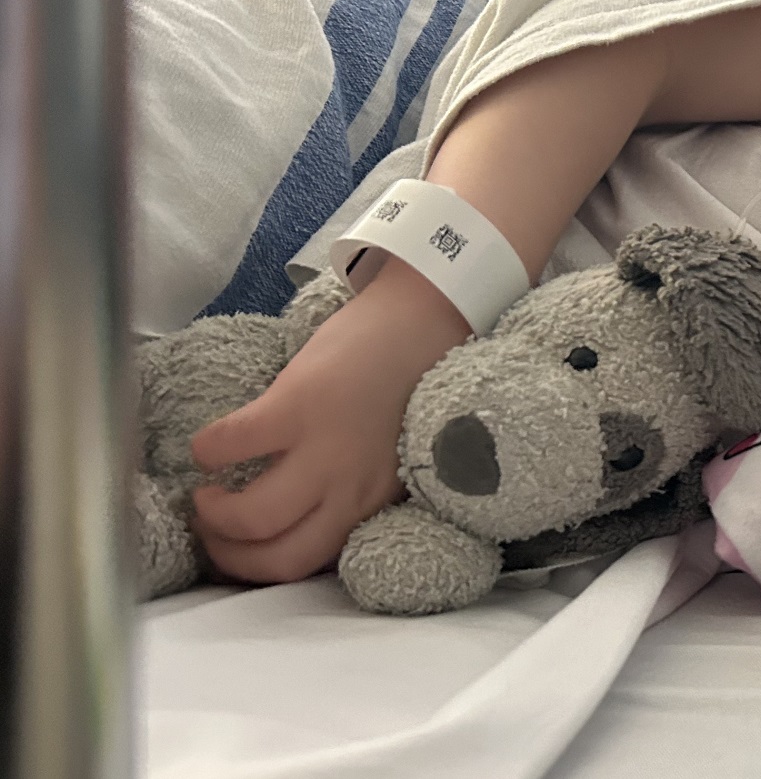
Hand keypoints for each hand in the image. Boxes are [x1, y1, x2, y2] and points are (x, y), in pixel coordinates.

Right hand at [189, 265, 471, 583]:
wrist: (427, 317)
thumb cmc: (410, 387)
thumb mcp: (392, 456)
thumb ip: (355, 489)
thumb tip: (300, 512)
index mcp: (374, 502)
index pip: (312, 564)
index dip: (261, 570)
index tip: (237, 552)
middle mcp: (353, 486)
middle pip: (280, 559)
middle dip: (230, 556)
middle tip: (210, 530)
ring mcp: (326, 447)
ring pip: (255, 518)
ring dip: (215, 516)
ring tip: (205, 495)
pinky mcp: (298, 404)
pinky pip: (234, 443)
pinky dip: (208, 450)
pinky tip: (209, 445)